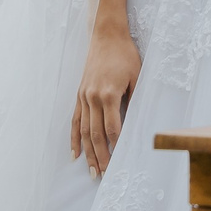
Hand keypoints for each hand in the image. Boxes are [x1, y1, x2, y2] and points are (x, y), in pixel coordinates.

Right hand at [70, 28, 142, 175]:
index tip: (121, 161)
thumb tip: (136, 123)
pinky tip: (74, 153)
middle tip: (105, 175)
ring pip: (84, 132)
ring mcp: (83, 97)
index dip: (117, 146)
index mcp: (109, 94)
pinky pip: (75, 121)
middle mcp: (93, 98)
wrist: (106, 35)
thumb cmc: (125, 54)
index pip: (113, 128)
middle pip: (96, 135)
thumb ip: (134, 99)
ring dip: (88, 153)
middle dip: (101, 157)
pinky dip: (74, 139)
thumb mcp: (137, 76)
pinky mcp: (79, 95)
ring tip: (92, 171)